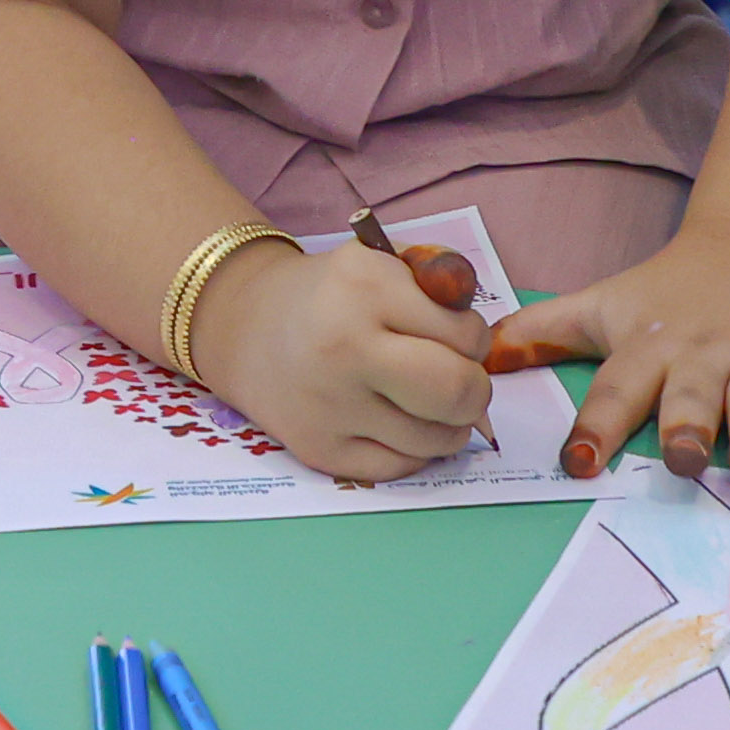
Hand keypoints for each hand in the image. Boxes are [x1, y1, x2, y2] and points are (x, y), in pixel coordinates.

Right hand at [199, 240, 496, 481]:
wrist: (244, 328)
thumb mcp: (382, 263)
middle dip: (475, 390)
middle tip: (459, 380)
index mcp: (366, 289)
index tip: (453, 336)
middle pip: (457, 393)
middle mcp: (346, 348)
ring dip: (450, 424)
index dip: (473, 339)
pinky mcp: (321, 450)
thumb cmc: (331, 294)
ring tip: (428, 401)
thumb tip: (486, 344)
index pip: (466, 336)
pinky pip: (402, 467)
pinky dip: (415, 449)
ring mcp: (331, 406)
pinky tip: (399, 423)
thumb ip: (441, 286)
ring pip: (437, 439)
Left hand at [489, 241, 729, 478]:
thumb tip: (475, 356)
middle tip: (683, 459)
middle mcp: (698, 358)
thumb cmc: (664, 297)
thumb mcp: (600, 308)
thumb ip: (541, 333)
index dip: (597, 425)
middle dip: (686, 427)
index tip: (578, 460)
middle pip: (689, 397)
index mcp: (646, 350)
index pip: (615, 391)